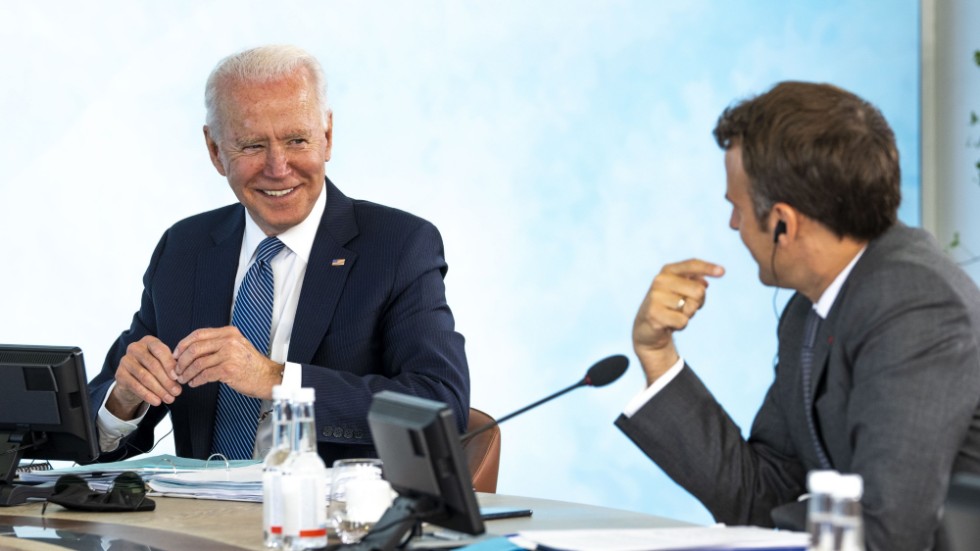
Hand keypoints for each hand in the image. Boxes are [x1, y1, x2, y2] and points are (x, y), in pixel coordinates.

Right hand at [108, 335, 182, 419]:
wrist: (133, 380)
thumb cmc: (154, 369)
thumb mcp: (164, 364)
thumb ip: (171, 367)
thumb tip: (178, 377)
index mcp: (149, 341)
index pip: (160, 350)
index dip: (170, 365)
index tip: (178, 378)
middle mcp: (135, 347)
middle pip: (153, 365)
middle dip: (167, 381)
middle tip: (177, 392)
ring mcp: (125, 360)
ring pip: (144, 376)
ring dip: (159, 390)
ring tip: (170, 399)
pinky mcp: (119, 374)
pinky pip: (135, 385)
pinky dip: (147, 395)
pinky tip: (157, 401)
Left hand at [173, 326, 282, 399]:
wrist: (267, 377)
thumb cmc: (251, 364)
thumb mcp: (237, 346)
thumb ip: (218, 343)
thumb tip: (193, 349)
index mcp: (228, 333)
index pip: (198, 334)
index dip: (183, 344)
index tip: (176, 354)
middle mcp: (228, 341)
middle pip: (194, 348)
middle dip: (181, 361)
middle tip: (177, 369)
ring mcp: (229, 355)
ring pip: (197, 363)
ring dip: (187, 373)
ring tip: (184, 378)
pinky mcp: (228, 369)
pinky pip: (204, 375)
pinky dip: (196, 380)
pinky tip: (194, 383)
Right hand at [633, 259, 724, 383]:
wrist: (647, 328)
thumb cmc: (670, 307)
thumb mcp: (683, 292)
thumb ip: (695, 283)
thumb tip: (705, 284)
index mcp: (667, 271)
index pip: (691, 265)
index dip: (708, 268)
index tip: (723, 272)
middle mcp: (660, 280)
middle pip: (698, 290)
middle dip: (697, 303)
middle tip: (685, 307)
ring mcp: (655, 296)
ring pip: (691, 307)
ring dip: (688, 315)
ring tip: (674, 315)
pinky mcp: (654, 313)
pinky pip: (683, 321)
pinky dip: (680, 326)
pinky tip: (669, 324)